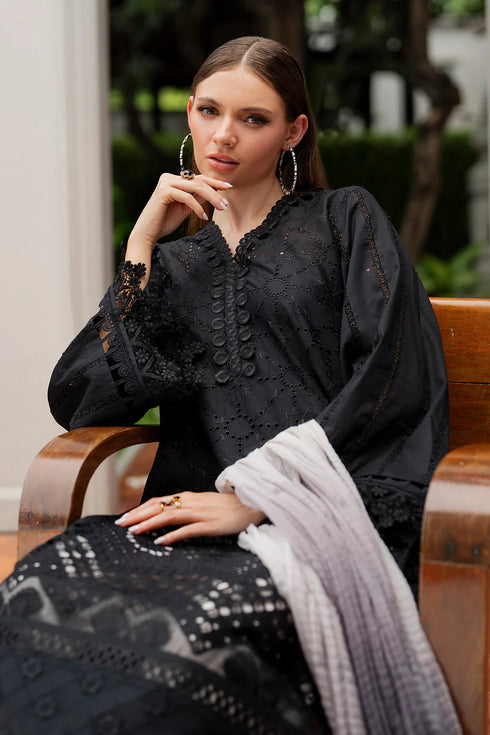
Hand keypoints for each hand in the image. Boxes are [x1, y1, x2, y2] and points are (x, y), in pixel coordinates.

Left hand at [114, 491, 265, 544]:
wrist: (252, 504)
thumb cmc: (227, 507)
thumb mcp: (203, 504)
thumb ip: (186, 508)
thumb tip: (167, 516)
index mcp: (188, 497)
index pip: (158, 501)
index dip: (140, 508)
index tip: (125, 517)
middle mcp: (191, 502)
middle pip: (159, 506)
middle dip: (138, 515)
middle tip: (120, 524)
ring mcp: (200, 513)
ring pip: (169, 516)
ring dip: (149, 523)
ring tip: (134, 531)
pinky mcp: (210, 525)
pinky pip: (187, 530)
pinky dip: (171, 535)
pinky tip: (160, 541)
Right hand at [128, 173, 231, 249]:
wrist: (147, 233)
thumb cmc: (165, 222)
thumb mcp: (185, 208)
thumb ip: (196, 198)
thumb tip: (213, 192)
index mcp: (173, 179)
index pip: (198, 178)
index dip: (214, 182)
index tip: (229, 188)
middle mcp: (168, 177)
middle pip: (198, 181)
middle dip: (216, 191)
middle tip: (226, 204)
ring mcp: (165, 183)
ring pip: (195, 187)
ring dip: (211, 198)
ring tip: (221, 208)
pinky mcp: (164, 191)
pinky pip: (187, 197)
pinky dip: (197, 207)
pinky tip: (203, 217)